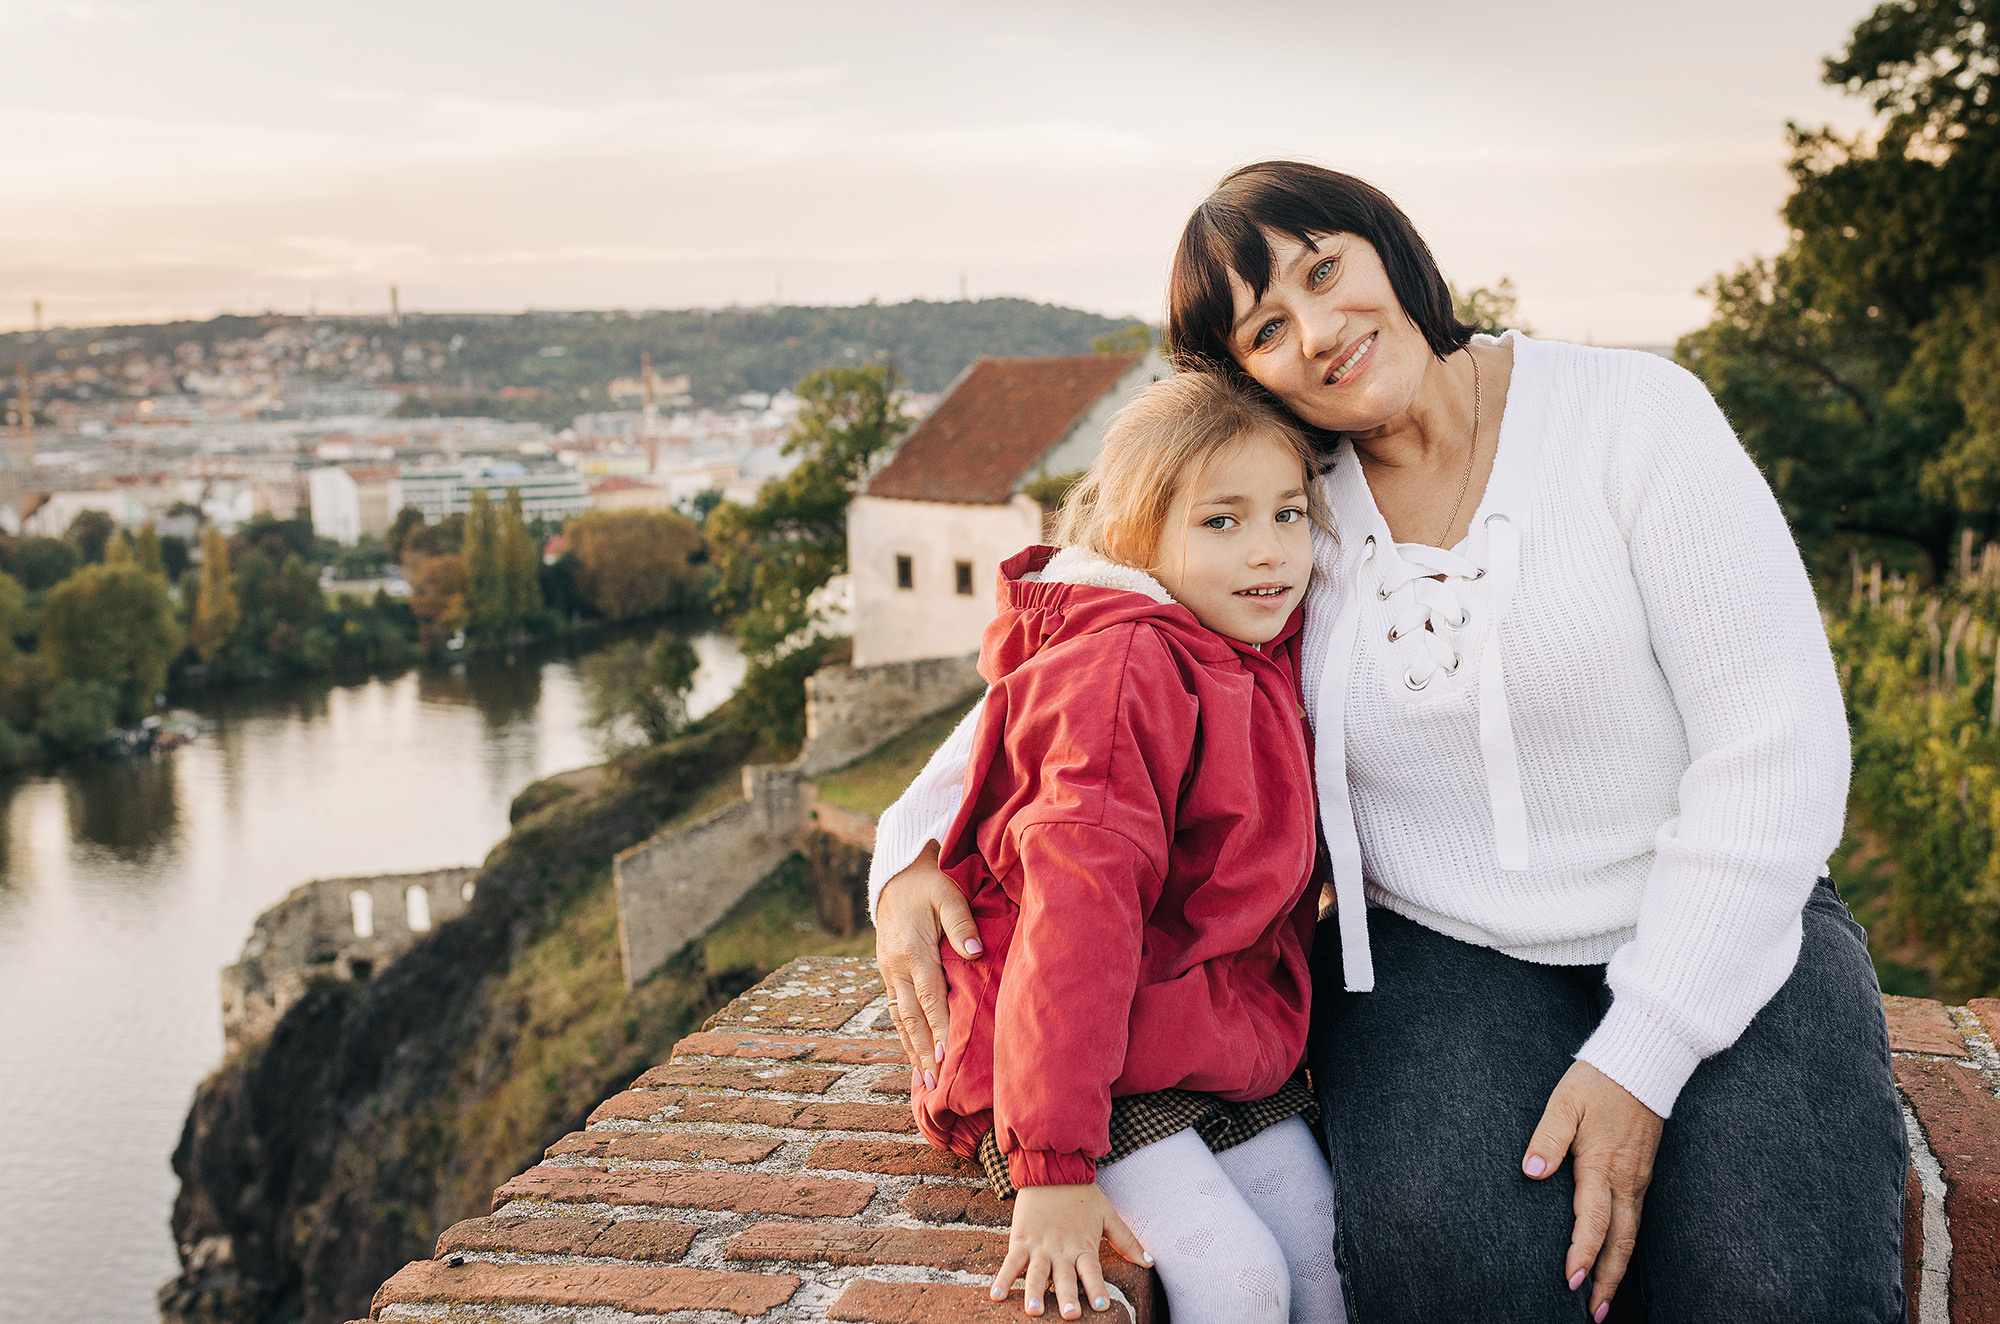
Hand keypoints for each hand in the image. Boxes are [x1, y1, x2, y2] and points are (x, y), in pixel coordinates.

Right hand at [874, 842, 981, 1090]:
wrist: (895, 874)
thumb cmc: (930, 882)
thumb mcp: (948, 894)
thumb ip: (962, 923)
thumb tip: (975, 952)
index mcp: (914, 950)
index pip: (929, 997)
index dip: (939, 1029)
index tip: (948, 1057)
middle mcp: (896, 966)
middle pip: (911, 1017)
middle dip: (924, 1051)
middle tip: (936, 1083)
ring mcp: (888, 971)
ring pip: (900, 1018)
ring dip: (912, 1049)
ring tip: (923, 1081)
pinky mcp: (888, 971)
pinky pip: (894, 1009)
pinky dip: (904, 1034)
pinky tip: (913, 1054)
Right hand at [991, 1183, 1150, 1317]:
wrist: (1053, 1168)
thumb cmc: (1083, 1195)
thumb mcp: (1108, 1215)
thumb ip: (1128, 1241)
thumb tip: (1151, 1263)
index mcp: (1083, 1246)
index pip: (1092, 1271)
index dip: (1096, 1287)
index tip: (1101, 1305)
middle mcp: (1062, 1249)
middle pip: (1064, 1277)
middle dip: (1067, 1297)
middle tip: (1070, 1315)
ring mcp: (1039, 1245)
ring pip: (1037, 1273)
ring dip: (1034, 1292)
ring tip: (1034, 1310)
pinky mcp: (1021, 1239)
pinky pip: (1010, 1262)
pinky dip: (1002, 1278)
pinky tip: (996, 1296)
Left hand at [1522, 1061, 1663, 1321]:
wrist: (1643, 1063)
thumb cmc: (1598, 1081)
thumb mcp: (1564, 1102)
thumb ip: (1547, 1138)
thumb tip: (1530, 1172)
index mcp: (1602, 1164)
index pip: (1592, 1221)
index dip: (1582, 1253)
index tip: (1569, 1281)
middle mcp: (1625, 1179)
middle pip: (1620, 1242)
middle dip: (1607, 1279)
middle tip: (1593, 1312)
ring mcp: (1638, 1178)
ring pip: (1632, 1235)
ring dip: (1618, 1268)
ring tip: (1603, 1298)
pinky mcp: (1643, 1174)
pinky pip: (1637, 1219)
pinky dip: (1627, 1246)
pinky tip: (1616, 1258)